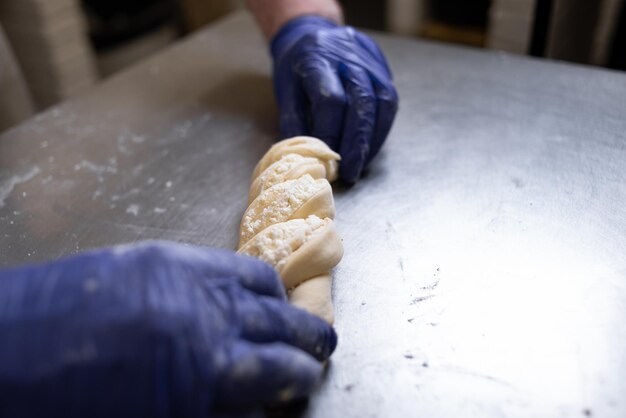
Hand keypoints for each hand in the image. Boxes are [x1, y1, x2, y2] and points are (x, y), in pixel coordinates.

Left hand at [0, 241, 336, 417]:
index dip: (302, 377)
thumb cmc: (79, 405)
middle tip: (322, 346)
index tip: (307, 381)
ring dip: (283, 303)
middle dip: (310, 337)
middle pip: (283, 322)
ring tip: (290, 314)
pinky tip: (250, 288)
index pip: (283, 369)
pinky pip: (228, 262)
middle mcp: (212, 315)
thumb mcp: (162, 415)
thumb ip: (214, 401)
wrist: (9, 353)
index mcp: (210, 367)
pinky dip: (250, 278)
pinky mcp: (166, 255)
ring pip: (262, 284)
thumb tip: (250, 399)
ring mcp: (191, 278)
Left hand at [271, 16, 398, 181]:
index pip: (330, 99)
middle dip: (356, 142)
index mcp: (317, 58)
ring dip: (373, 139)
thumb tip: (307, 158)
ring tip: (362, 163)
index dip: (330, 133)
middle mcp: (348, 56)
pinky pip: (390, 101)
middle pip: (361, 102)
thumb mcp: (285, 92)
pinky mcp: (383, 67)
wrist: (312, 34)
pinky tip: (370, 147)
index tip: (326, 159)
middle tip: (350, 172)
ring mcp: (370, 60)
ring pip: (382, 102)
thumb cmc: (295, 68)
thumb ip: (295, 122)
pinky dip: (381, 129)